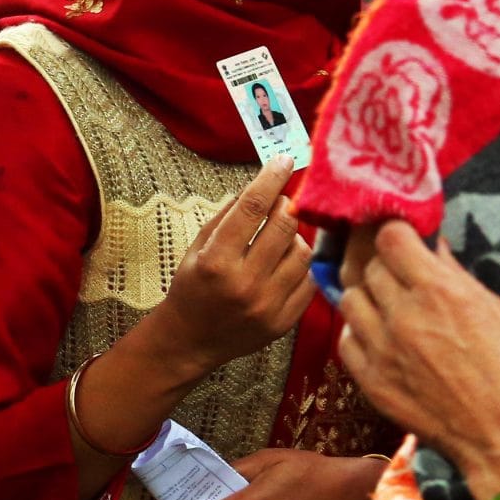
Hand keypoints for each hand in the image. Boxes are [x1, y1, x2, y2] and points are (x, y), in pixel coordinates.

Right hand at [144, 159, 314, 383]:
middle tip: (282, 202)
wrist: (190, 339)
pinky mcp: (285, 321)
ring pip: (302, 253)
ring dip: (295, 237)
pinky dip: (300, 266)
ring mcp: (268, 305)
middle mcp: (244, 283)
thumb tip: (259, 186)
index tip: (283, 161)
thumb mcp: (196, 248)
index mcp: (215, 261)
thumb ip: (227, 217)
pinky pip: (308, 281)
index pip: (251, 209)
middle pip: (283, 227)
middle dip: (286, 207)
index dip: (270, 180)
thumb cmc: (190, 287)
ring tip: (280, 238)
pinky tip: (285, 264)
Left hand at [341, 221, 499, 488]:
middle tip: (396, 273)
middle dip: (382, 265)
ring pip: (349, 299)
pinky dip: (360, 333)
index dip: (393, 235)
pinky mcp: (369, 378)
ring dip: (366, 296)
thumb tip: (433, 246)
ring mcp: (382, 348)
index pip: (389, 238)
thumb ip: (458, 276)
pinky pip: (347, 339)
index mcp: (440, 292)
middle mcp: (403, 315)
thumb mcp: (499, 312)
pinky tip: (380, 336)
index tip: (401, 240)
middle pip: (368, 267)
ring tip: (386, 304)